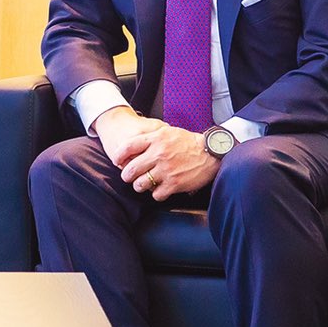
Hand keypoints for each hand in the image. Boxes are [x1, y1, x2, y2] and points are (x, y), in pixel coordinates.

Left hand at [96, 109, 216, 198]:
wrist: (210, 153)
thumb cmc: (187, 142)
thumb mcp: (166, 132)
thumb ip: (149, 137)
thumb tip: (132, 146)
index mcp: (155, 139)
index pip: (127, 147)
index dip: (118, 156)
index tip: (117, 161)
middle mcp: (158, 154)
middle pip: (131, 169)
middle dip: (127, 175)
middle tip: (129, 176)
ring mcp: (166, 170)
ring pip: (140, 184)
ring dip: (139, 186)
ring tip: (143, 184)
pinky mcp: (174, 183)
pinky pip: (156, 194)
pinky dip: (156, 194)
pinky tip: (160, 189)